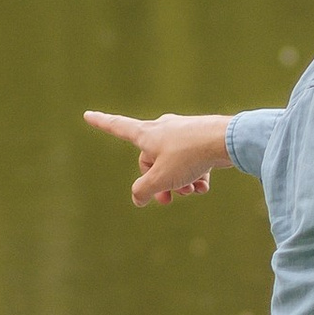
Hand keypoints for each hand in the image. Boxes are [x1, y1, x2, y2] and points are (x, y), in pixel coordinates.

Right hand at [85, 109, 232, 206]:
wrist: (226, 140)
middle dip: (158, 182)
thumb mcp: (160, 179)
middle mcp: (162, 129)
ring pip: (173, 163)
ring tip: (191, 191)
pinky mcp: (200, 138)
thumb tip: (138, 198)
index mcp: (146, 134)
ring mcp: (182, 132)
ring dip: (179, 182)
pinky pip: (190, 161)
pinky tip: (204, 186)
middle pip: (150, 160)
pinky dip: (194, 175)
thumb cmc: (188, 156)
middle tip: (169, 200)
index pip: (117, 127)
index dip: (101, 123)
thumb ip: (143, 190)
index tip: (87, 114)